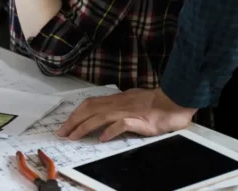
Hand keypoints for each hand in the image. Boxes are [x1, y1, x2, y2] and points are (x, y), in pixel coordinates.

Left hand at [58, 87, 196, 140]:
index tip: (66, 124)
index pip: (90, 104)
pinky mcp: (140, 121)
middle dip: (74, 121)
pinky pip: (122, 124)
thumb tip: (106, 114)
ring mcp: (128, 111)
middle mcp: (118, 103)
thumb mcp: (132, 100)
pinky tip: (102, 138)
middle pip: (90, 109)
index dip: (76, 113)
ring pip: (101, 117)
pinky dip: (110, 130)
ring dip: (85, 126)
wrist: (175, 101)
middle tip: (62, 133)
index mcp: (116, 99)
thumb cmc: (155, 102)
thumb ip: (119, 105)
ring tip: (74, 136)